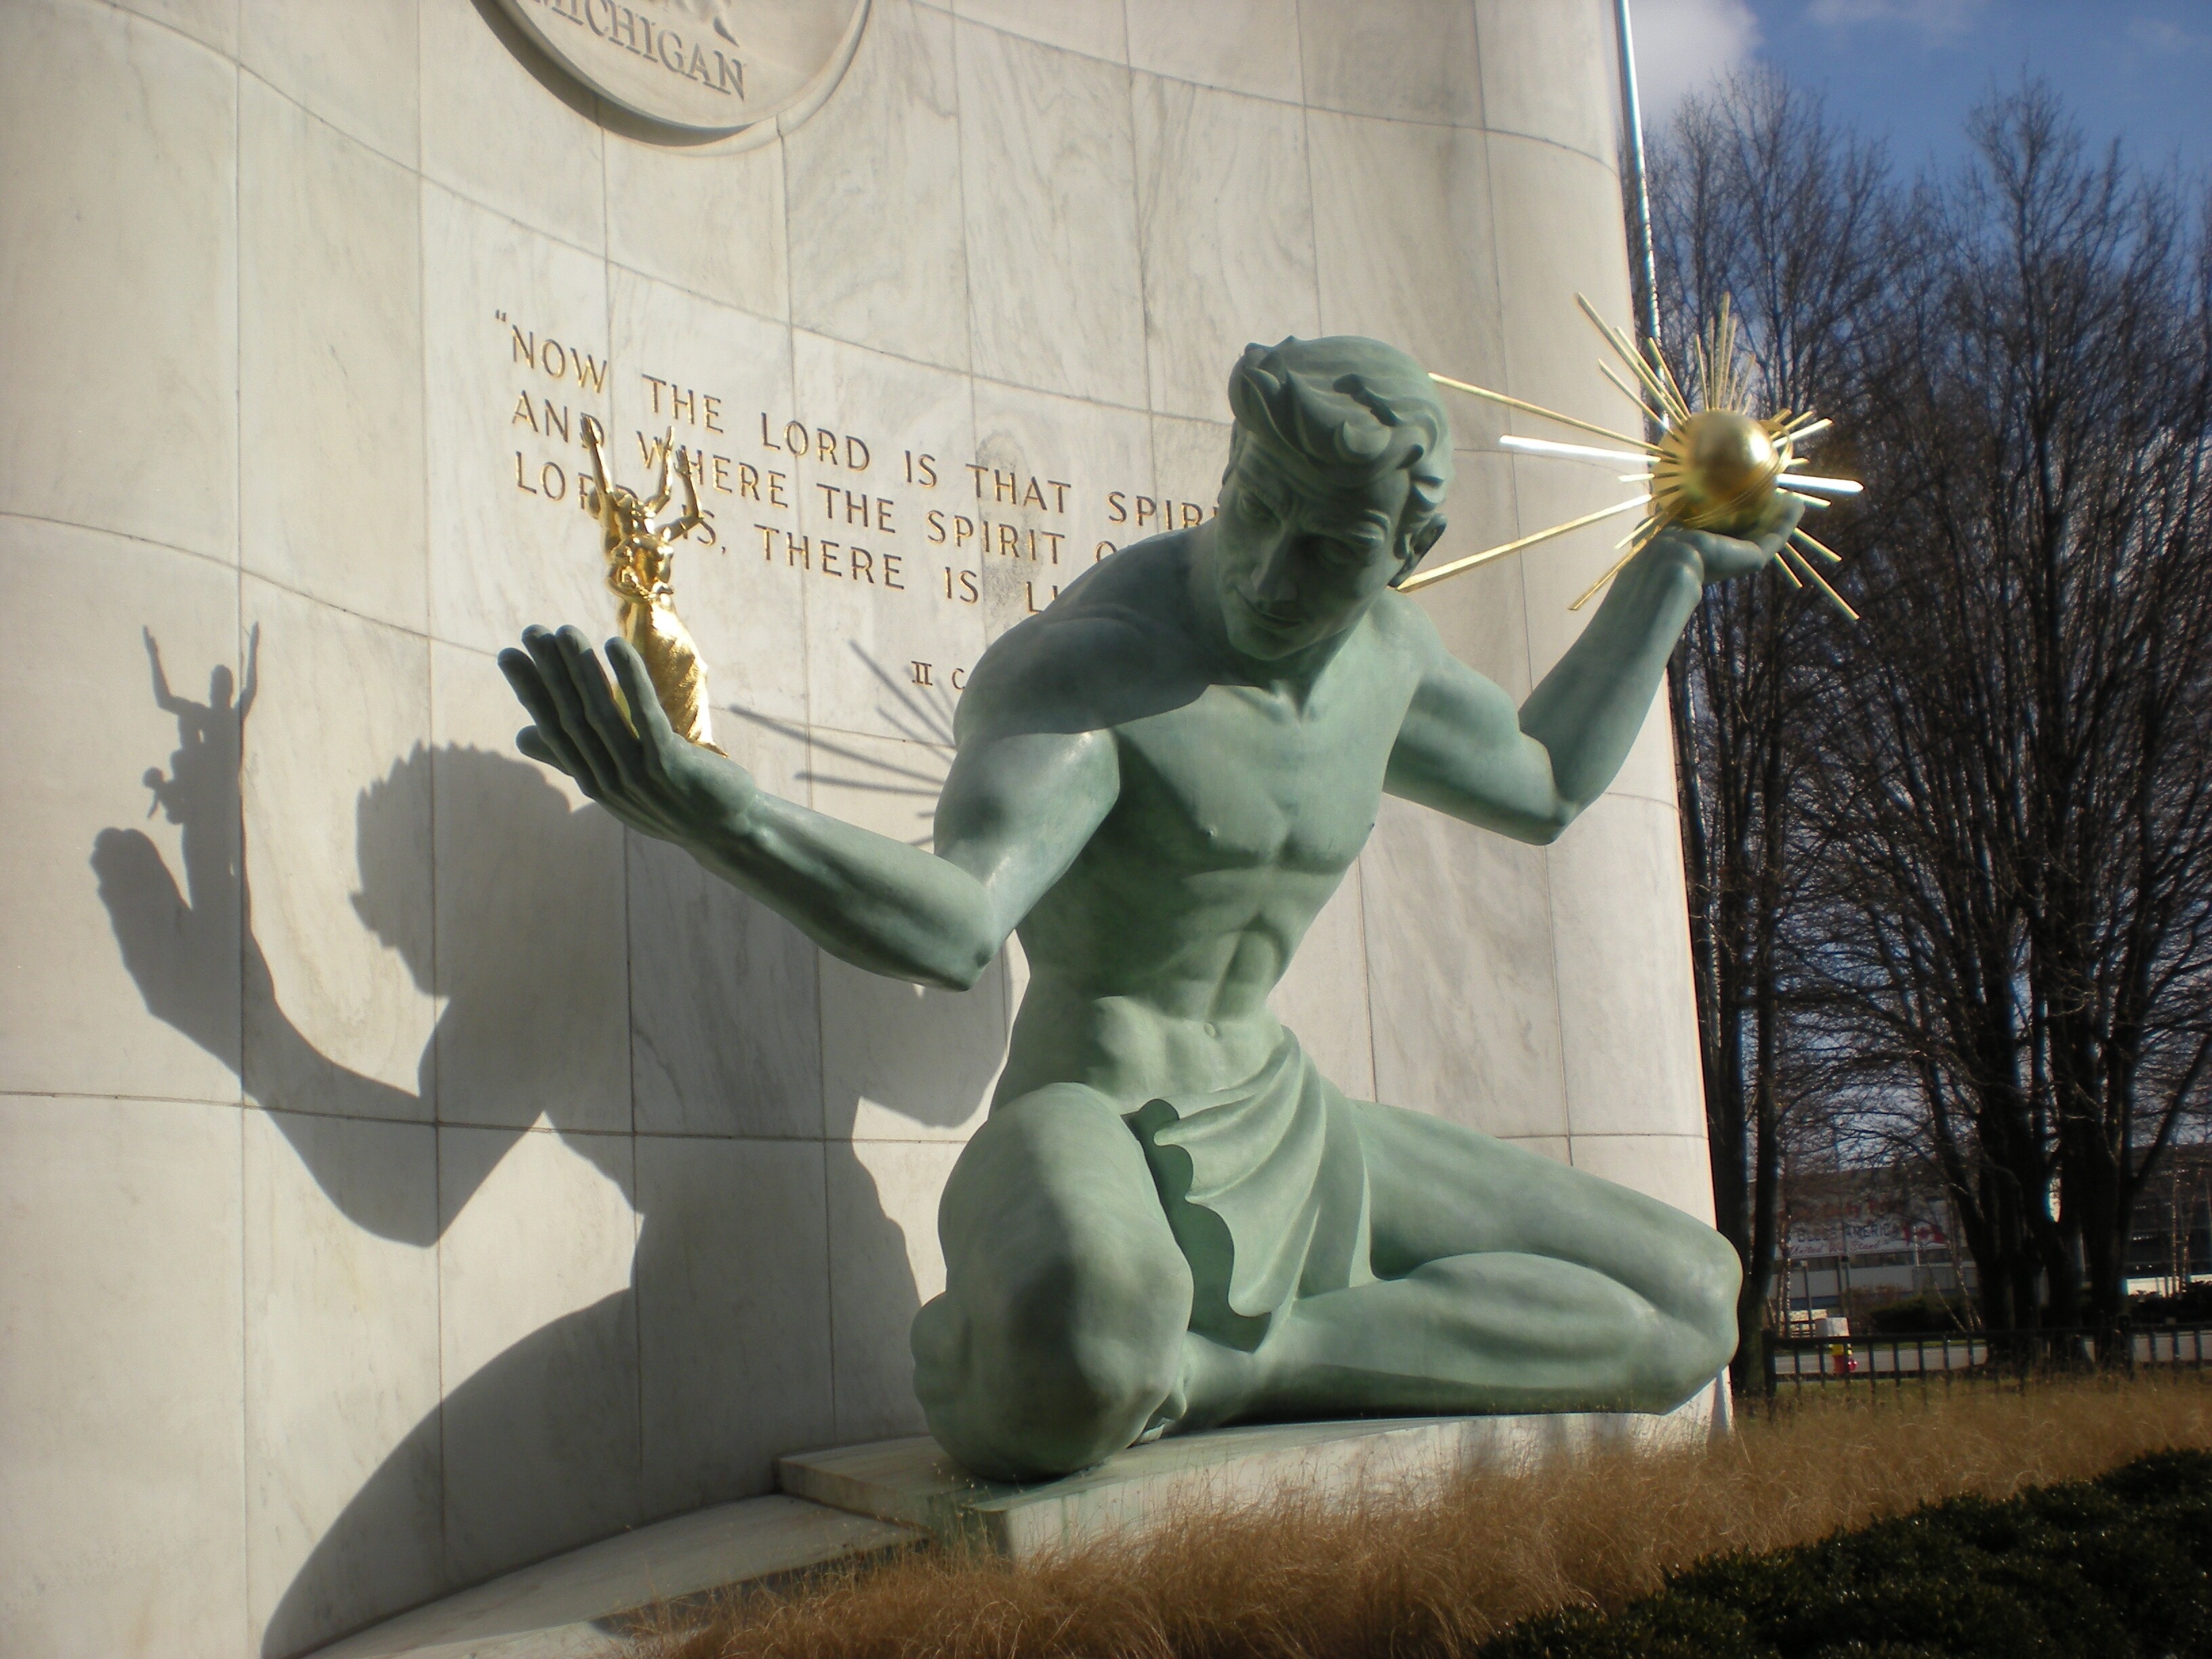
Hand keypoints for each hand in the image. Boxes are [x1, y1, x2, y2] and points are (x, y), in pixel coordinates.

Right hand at [497, 624, 757, 843]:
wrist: (725, 831)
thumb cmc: (669, 801)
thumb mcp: (615, 783)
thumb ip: (572, 758)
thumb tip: (522, 736)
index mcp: (591, 781)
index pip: (552, 730)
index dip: (530, 691)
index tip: (508, 655)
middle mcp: (607, 780)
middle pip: (571, 716)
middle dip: (549, 672)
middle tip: (531, 631)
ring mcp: (637, 774)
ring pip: (602, 713)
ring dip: (582, 669)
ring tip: (566, 631)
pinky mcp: (669, 763)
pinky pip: (645, 714)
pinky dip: (629, 678)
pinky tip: (616, 646)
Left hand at [1651, 493, 1804, 585]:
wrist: (1674, 559)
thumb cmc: (1668, 537)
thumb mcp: (1674, 512)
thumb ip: (1681, 497)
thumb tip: (1676, 473)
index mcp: (1711, 542)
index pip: (1730, 523)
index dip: (1742, 507)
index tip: (1752, 488)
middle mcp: (1729, 551)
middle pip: (1754, 529)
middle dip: (1767, 511)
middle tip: (1777, 490)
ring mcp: (1743, 557)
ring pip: (1770, 533)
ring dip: (1783, 516)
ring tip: (1793, 497)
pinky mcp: (1755, 559)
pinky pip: (1777, 536)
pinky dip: (1788, 521)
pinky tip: (1796, 503)